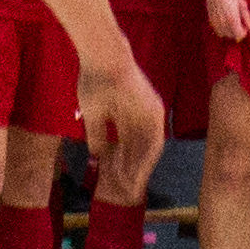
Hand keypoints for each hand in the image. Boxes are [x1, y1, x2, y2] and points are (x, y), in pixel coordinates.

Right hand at [78, 55, 166, 194]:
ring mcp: (151, 114)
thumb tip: (97, 156)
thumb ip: (97, 135)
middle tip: (123, 189)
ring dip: (139, 169)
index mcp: (127, 114)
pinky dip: (146, 160)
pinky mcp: (156, 113)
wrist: (103, 59)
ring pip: (147, 149)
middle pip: (138, 149)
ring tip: (129, 187)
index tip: (110, 177)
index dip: (118, 162)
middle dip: (129, 169)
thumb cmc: (94, 80)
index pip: (126, 144)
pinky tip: (136, 173)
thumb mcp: (93, 115)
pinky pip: (154, 142)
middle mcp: (142, 116)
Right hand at [205, 0, 249, 41]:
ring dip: (229, 32)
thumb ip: (248, 20)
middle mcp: (222, 22)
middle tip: (239, 21)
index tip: (245, 25)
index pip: (239, 35)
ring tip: (232, 21)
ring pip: (223, 35)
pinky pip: (217, 30)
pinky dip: (222, 29)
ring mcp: (214, 21)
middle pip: (231, 36)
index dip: (244, 32)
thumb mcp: (242, 4)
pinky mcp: (210, 19)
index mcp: (232, 18)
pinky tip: (225, 20)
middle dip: (237, 32)